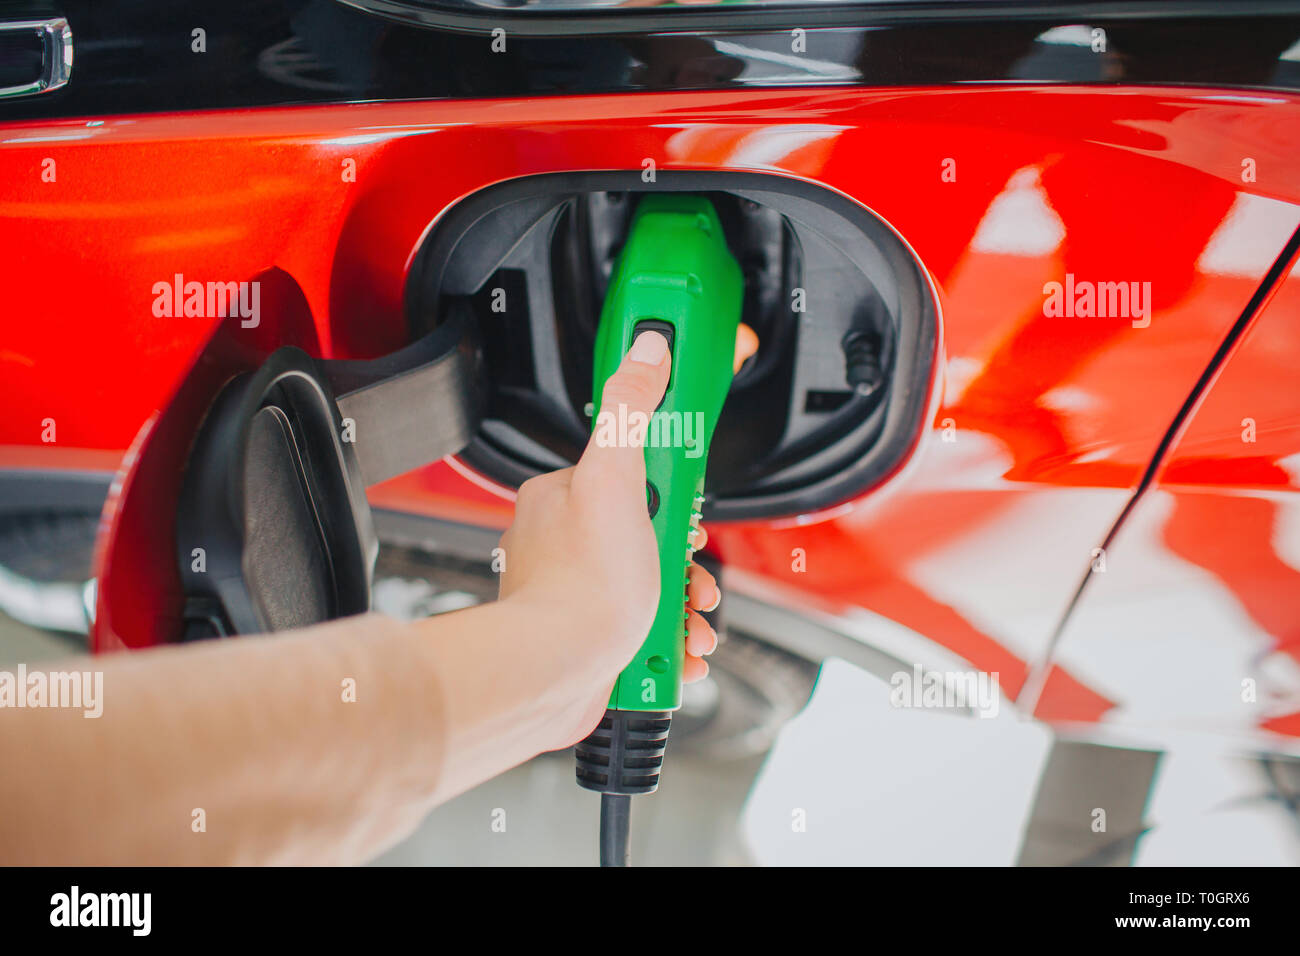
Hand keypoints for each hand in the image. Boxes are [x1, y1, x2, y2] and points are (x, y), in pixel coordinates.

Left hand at [496, 330, 727, 746]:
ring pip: (650, 588)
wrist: (555, 673)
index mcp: (564, 497)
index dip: (675, 498)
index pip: (635, 477)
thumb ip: (632, 409)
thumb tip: (647, 346)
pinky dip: (668, 643)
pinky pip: (641, 633)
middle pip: (650, 537)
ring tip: (690, 622)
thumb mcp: (618, 477)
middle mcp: (563, 543)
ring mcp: (574, 593)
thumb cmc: (582, 584)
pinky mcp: (586, 639)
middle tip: (692, 577)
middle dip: (685, 564)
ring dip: (684, 607)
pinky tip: (676, 651)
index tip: (688, 514)